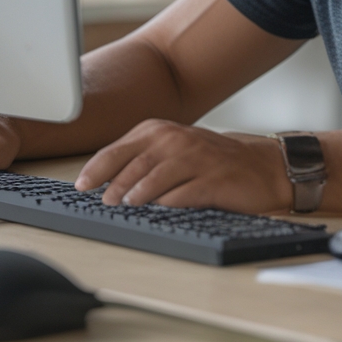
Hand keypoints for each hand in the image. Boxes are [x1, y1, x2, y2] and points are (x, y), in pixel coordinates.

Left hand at [74, 120, 293, 213]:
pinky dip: (168, 203)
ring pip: (157, 176)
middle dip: (114, 183)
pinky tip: (159, 210)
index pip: (120, 149)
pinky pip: (185, 193)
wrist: (260, 166)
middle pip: (136, 162)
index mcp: (161, 131)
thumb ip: (141, 159)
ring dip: (137, 193)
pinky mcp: (214, 181)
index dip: (98, 168)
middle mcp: (178, 140)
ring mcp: (197, 159)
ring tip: (125, 205)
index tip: (81, 185)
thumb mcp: (173, 150)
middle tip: (103, 201)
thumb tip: (102, 182)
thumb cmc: (210, 161)